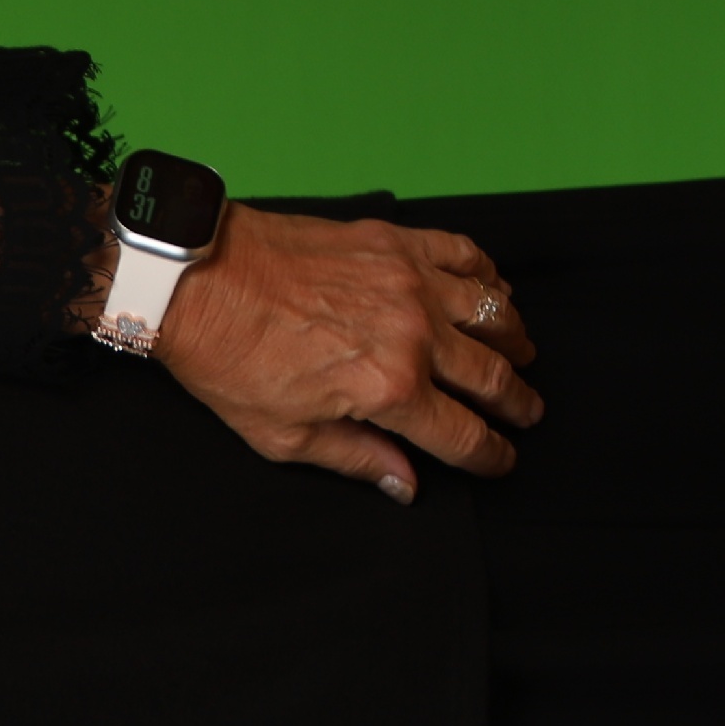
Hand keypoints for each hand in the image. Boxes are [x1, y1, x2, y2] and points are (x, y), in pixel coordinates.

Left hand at [149, 206, 541, 501]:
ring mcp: (409, 281)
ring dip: (514, 340)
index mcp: (388, 389)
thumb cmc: (229, 358)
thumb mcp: (283, 436)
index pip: (462, 433)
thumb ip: (354, 458)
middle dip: (516, 402)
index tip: (501, 459)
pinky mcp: (395, 242)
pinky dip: (489, 275)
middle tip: (528, 413)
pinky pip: (465, 254)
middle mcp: (413, 334)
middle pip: (491, 375)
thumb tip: (405, 483)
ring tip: (522, 355)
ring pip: (492, 313)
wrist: (196, 279)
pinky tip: (494, 291)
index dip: (490, 453)